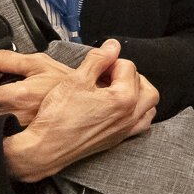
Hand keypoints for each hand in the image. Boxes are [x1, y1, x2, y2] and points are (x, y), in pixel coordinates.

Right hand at [3, 41, 156, 179]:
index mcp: (124, 98)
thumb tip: (112, 46)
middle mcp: (131, 115)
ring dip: (138, 92)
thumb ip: (97, 60)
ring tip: (117, 87)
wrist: (45, 148)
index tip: (97, 65)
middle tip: (108, 73)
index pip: (127, 67)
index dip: (111, 62)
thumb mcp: (76, 80)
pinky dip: (138, 112)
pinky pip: (141, 123)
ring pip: (148, 105)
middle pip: (142, 84)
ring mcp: (126, 129)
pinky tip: (121, 108)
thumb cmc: (58, 117)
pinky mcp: (119, 139)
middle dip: (127, 74)